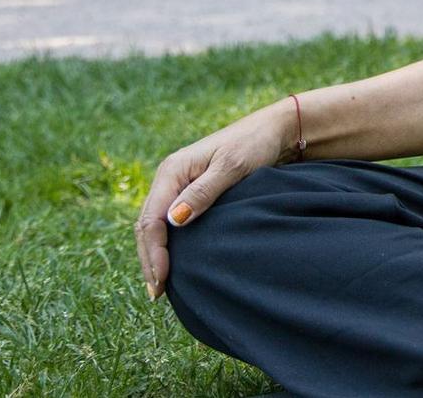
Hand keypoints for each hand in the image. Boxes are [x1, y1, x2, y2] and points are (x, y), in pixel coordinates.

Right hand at [135, 102, 293, 301]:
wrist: (275, 130)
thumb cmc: (255, 144)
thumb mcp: (232, 167)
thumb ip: (203, 192)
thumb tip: (174, 221)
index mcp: (173, 170)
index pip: (151, 219)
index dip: (154, 252)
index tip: (162, 279)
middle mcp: (169, 178)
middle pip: (147, 225)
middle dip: (149, 259)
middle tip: (157, 292)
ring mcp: (178, 185)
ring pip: (155, 225)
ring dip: (155, 254)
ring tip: (159, 285)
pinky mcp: (190, 192)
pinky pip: (169, 222)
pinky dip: (167, 244)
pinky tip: (172, 263)